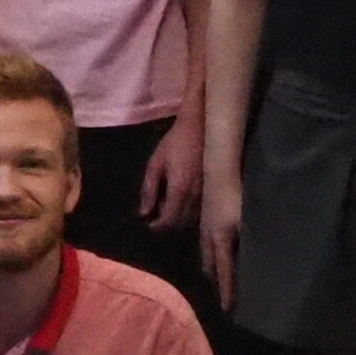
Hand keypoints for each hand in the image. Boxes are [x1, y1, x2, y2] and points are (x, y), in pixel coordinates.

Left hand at [138, 103, 204, 230]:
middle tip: (155, 212)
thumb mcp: (155, 163)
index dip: (158, 227)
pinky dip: (188, 210)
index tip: (148, 223)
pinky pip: (200, 209)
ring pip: (192, 218)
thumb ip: (149, 189)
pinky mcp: (212, 188)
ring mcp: (206, 192)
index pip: (169, 220)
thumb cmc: (174, 143)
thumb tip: (143, 212)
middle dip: (167, 223)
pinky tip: (180, 197)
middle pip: (181, 223)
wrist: (200, 127)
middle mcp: (195, 195)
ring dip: (178, 217)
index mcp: (179, 189)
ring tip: (166, 203)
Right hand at [199, 168, 242, 310]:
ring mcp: (204, 225)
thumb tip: (263, 260)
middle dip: (215, 282)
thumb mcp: (247, 220)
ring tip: (215, 278)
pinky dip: (209, 252)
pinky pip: (204, 241)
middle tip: (220, 296)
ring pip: (205, 253)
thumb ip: (252, 241)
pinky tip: (215, 249)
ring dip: (210, 267)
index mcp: (220, 240)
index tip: (227, 309)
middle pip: (210, 265)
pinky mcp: (205, 215)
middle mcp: (209, 236)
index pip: (224, 271)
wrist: (219, 168)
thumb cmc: (236, 194)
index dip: (226, 291)